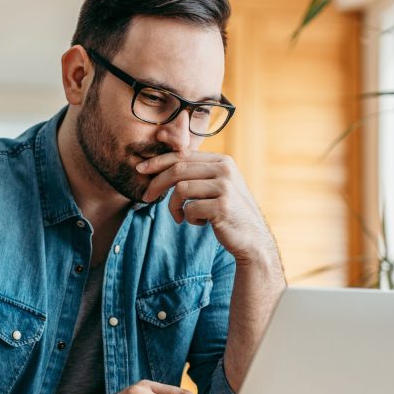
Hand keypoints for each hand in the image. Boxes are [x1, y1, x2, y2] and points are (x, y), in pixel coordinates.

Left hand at [138, 151, 276, 264]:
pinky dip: (189, 218)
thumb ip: (198, 173)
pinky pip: (190, 208)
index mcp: (222, 161)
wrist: (252, 238)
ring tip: (180, 216)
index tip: (141, 169)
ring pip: (181, 189)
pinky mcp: (222, 206)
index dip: (159, 161)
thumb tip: (163, 165)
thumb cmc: (228, 212)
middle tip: (146, 197)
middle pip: (178, 169)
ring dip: (174, 206)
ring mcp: (225, 187)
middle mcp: (225, 169)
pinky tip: (199, 223)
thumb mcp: (217, 186)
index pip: (183, 156)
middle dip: (157, 183)